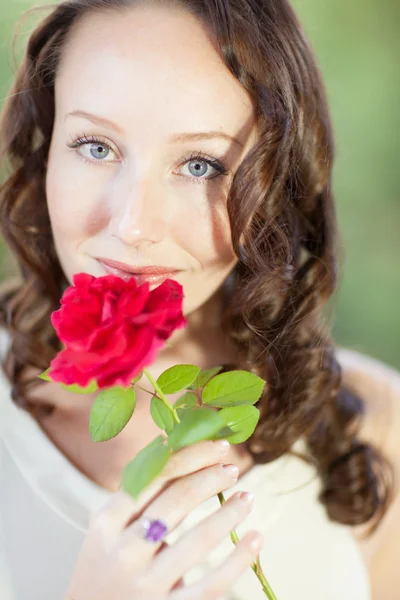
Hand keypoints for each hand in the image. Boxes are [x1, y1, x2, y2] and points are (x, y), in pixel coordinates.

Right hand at [64, 439, 263, 599]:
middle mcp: (124, 550)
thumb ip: (140, 495)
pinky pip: (212, 583)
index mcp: (106, 521)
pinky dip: (238, 558)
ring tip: (247, 497)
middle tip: (233, 469)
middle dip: (211, 478)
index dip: (193, 455)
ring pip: (199, 538)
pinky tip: (255, 538)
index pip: (156, 476)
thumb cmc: (105, 567)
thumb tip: (180, 448)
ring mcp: (146, 584)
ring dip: (229, 512)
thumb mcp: (109, 529)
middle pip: (178, 501)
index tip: (219, 446)